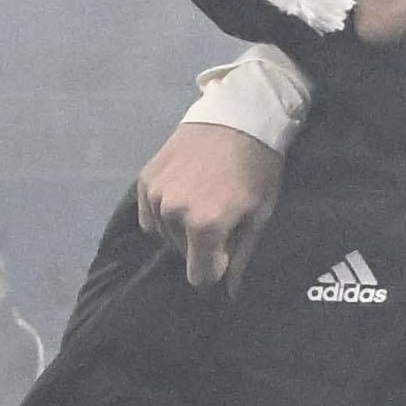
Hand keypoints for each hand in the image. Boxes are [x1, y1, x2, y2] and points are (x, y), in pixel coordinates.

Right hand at [136, 116, 285, 291]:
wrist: (239, 114)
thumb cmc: (258, 166)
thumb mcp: (260, 212)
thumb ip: (243, 255)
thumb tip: (230, 291)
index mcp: (204, 226)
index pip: (199, 274)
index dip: (215, 267)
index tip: (227, 252)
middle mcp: (173, 214)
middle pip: (183, 252)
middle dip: (200, 243)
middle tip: (220, 217)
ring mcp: (156, 195)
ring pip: (165, 233)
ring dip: (181, 227)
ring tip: (202, 201)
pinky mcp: (145, 179)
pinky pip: (149, 214)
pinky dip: (163, 212)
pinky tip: (183, 193)